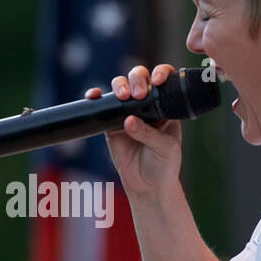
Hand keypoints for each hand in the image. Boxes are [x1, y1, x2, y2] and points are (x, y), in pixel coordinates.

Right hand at [82, 63, 181, 197]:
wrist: (148, 186)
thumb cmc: (164, 164)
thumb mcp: (165, 148)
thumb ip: (148, 133)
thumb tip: (128, 120)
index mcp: (165, 105)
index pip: (163, 81)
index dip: (160, 74)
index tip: (157, 81)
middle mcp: (147, 104)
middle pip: (139, 78)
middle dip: (137, 79)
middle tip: (138, 95)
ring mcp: (128, 112)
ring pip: (120, 87)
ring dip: (119, 86)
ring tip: (122, 97)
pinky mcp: (111, 124)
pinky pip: (102, 106)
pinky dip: (96, 98)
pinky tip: (94, 96)